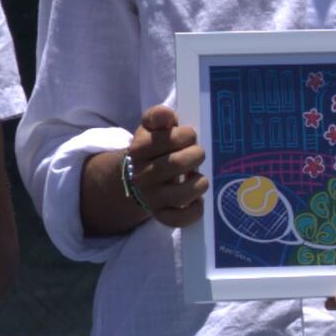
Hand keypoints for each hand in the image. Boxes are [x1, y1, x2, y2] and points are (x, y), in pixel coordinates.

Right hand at [117, 108, 207, 229]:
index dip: (187, 134)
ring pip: (181, 194)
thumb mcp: (152, 128)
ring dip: (198, 183)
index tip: (190, 135)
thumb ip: (157, 115)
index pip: (169, 139)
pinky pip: (179, 219)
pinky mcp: (161, 215)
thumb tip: (165, 115)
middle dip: (196, 155)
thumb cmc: (154, 147)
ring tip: (197, 175)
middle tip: (197, 154)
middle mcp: (142, 176)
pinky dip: (193, 211)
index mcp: (139, 150)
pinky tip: (197, 199)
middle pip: (177, 164)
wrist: (137, 177)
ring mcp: (152, 198)